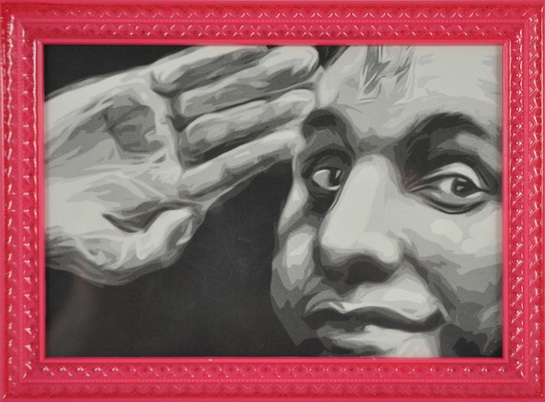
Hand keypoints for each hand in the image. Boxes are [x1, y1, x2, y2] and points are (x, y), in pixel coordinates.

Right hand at [46, 46, 318, 284]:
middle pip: (235, 125)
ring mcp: (158, 122)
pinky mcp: (133, 93)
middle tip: (311, 83)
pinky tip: (246, 47)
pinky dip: (210, 58)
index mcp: (180, 192)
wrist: (26, 194)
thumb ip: (153, 249)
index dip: (261, 150)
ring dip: (256, 75)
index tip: (294, 132)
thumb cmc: (68, 233)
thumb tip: (188, 221)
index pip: (231, 168)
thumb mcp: (111, 257)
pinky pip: (178, 71)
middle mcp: (177, 154)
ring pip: (216, 94)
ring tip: (295, 58)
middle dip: (273, 103)